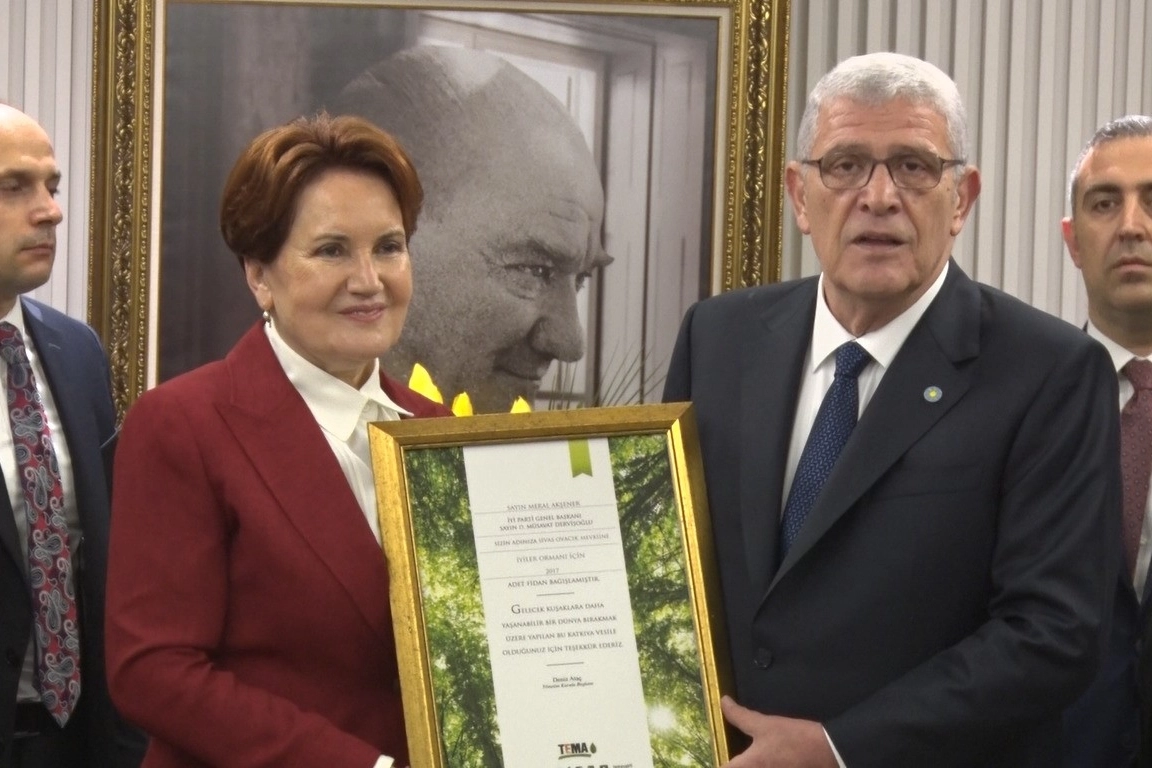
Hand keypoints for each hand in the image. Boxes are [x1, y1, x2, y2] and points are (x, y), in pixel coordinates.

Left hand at [721, 696, 837, 767]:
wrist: (828, 752)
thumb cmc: (794, 738)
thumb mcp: (764, 724)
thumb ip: (740, 716)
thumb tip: (724, 703)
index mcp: (749, 765)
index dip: (718, 763)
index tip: (713, 758)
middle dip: (732, 763)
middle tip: (733, 757)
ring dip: (749, 764)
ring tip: (749, 758)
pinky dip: (762, 766)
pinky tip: (767, 761)